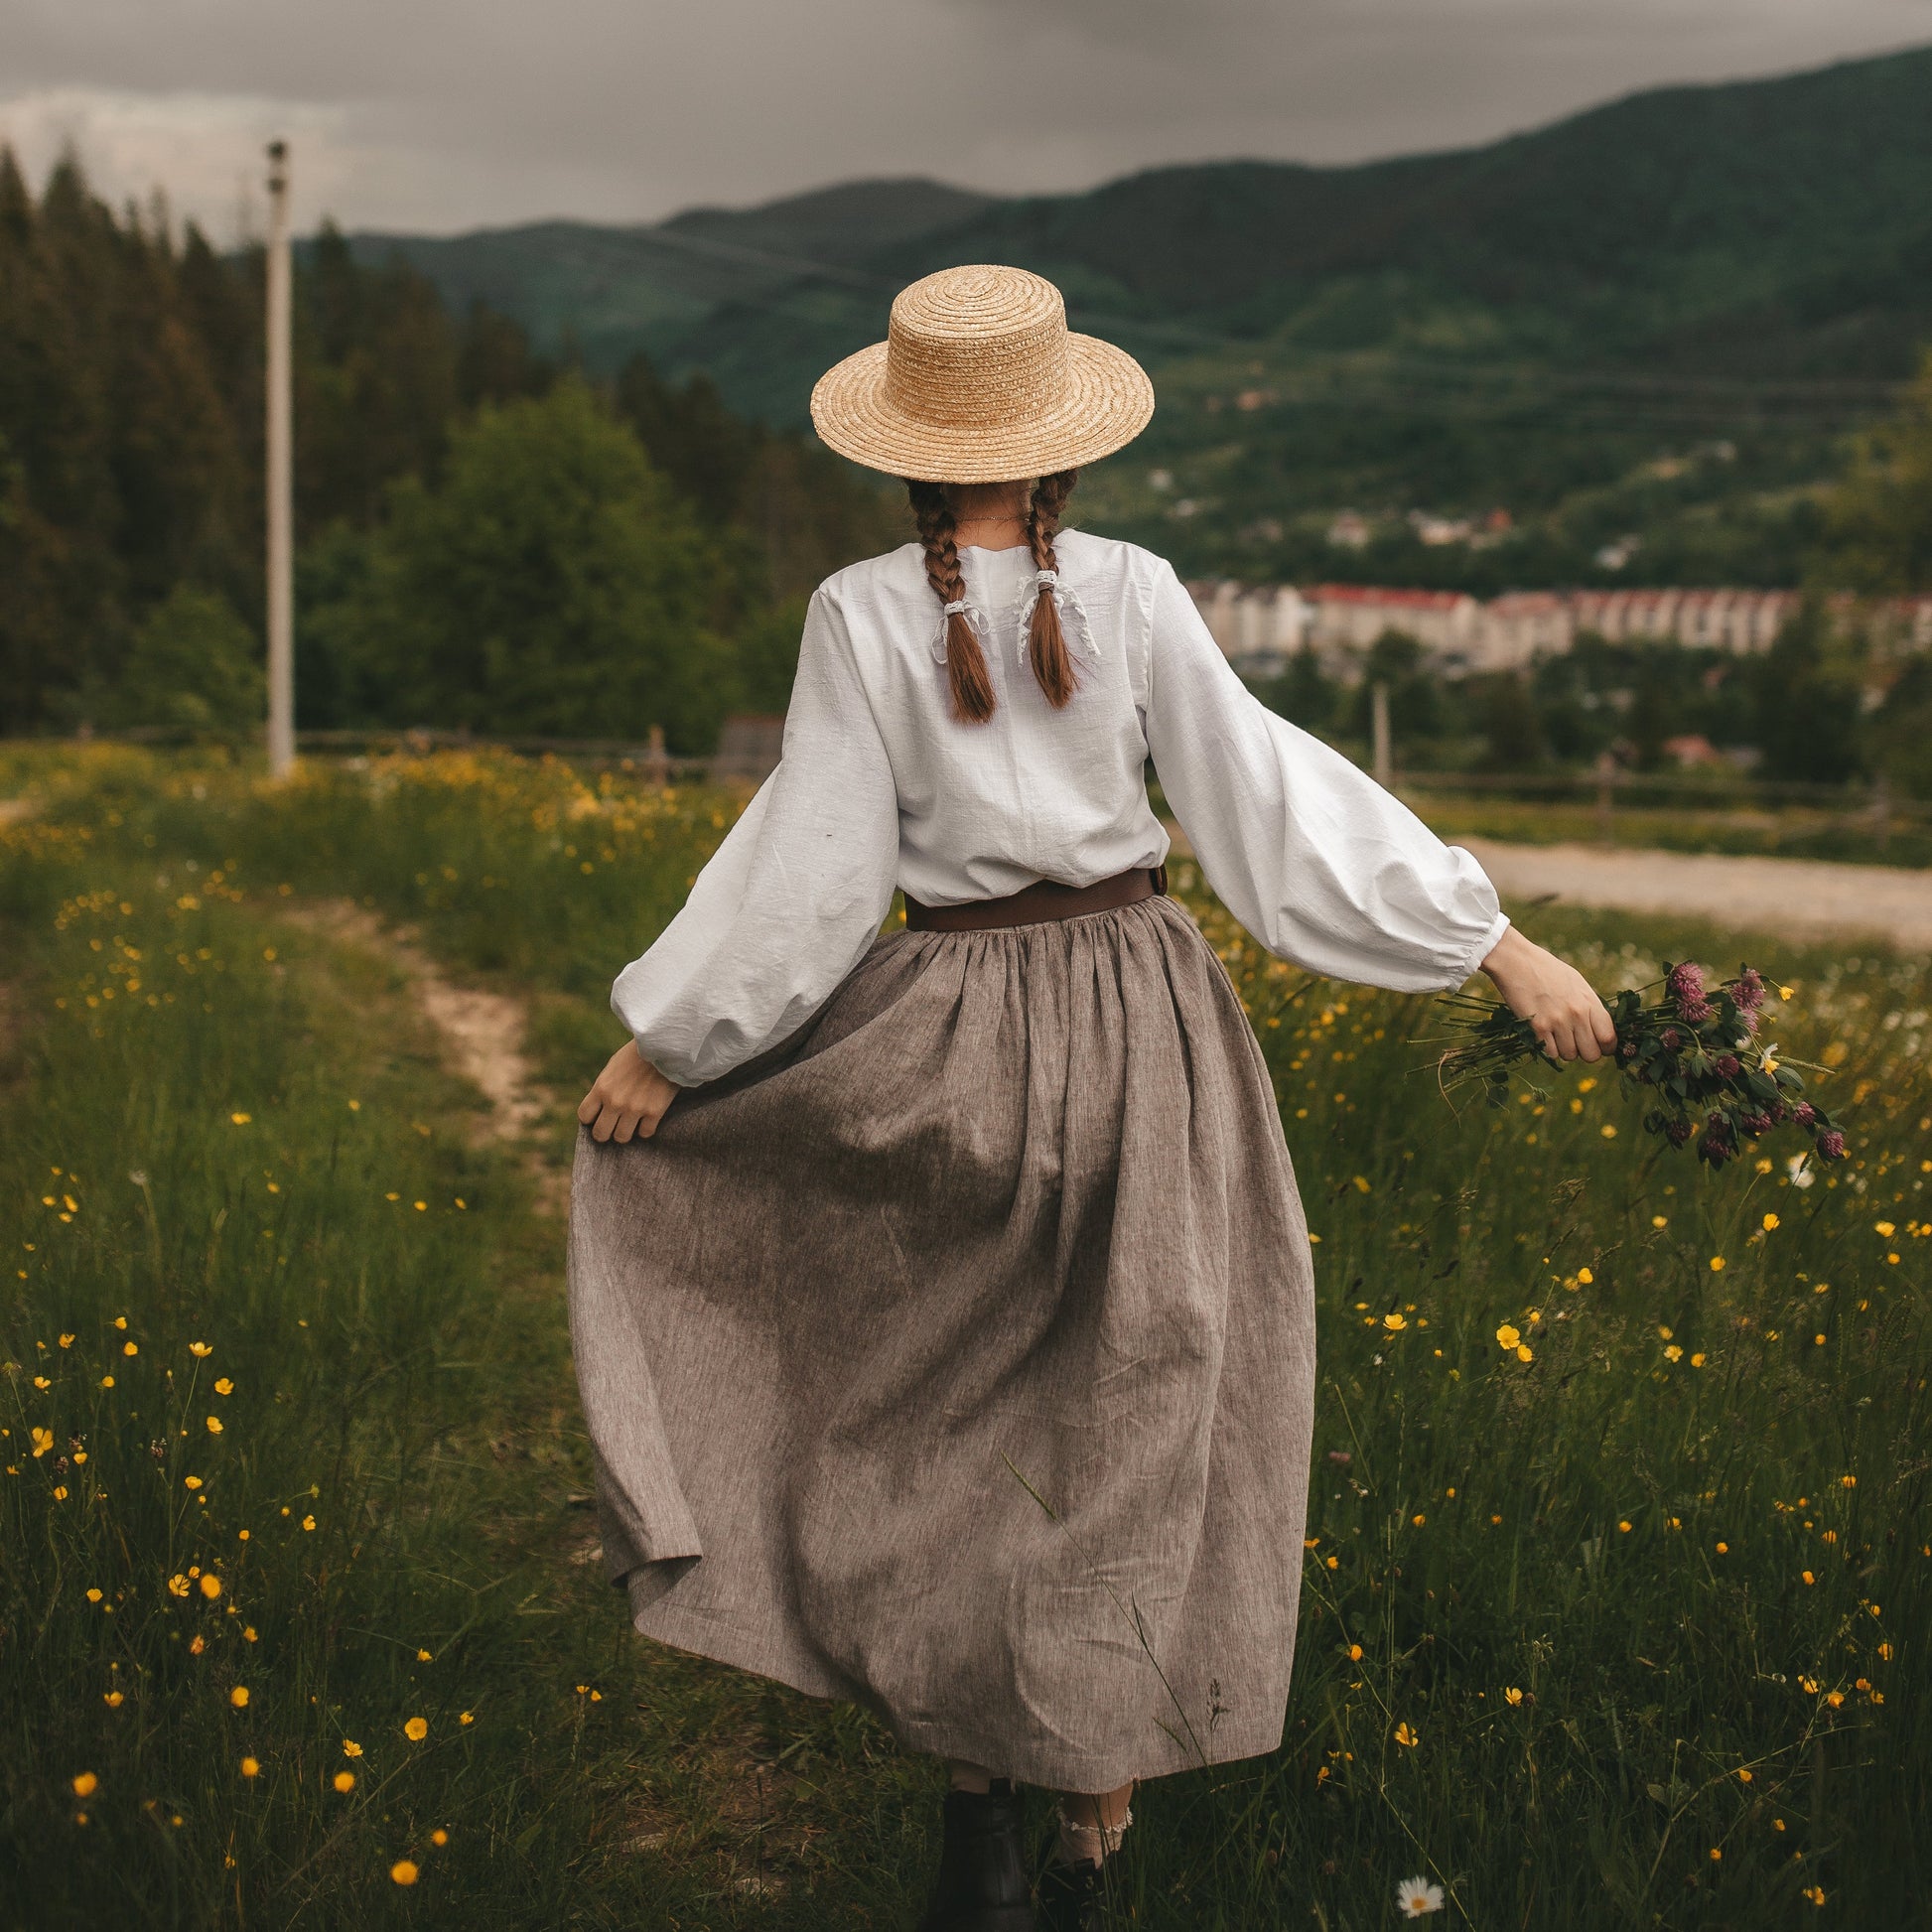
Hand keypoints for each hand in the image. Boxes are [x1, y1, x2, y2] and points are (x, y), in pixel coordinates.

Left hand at [578, 1040, 679, 1142]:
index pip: (584, 1116)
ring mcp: (635, 1108)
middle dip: (604, 1132)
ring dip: (625, 1132)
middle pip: (600, 1133)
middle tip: (612, 1127)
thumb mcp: (613, 1067)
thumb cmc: (638, 1055)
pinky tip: (648, 1119)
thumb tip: (600, 1109)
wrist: (665, 1046)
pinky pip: (645, 1133)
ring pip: (621, 1137)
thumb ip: (604, 1088)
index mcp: (601, 1088)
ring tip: (631, 1124)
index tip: (599, 1115)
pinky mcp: (655, 1112)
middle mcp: (615, 1101)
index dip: (591, 1118)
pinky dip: (646, 1129)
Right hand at [1479, 925, 1617, 1063]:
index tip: (1600, 1047)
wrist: (1516, 961)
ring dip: (1564, 1050)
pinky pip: (1550, 1053)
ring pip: (1570, 1055)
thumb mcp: (1576, 983)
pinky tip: (1543, 1034)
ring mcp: (1557, 1021)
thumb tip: (1599, 1030)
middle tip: (1576, 1044)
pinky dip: (1548, 1048)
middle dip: (1585, 1053)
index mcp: (1589, 1001)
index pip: (1609, 1038)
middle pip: (1592, 1054)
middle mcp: (1577, 1013)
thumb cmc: (1547, 970)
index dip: (1606, 1048)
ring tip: (1556, 1035)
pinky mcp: (1537, 1027)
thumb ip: (1589, 1007)